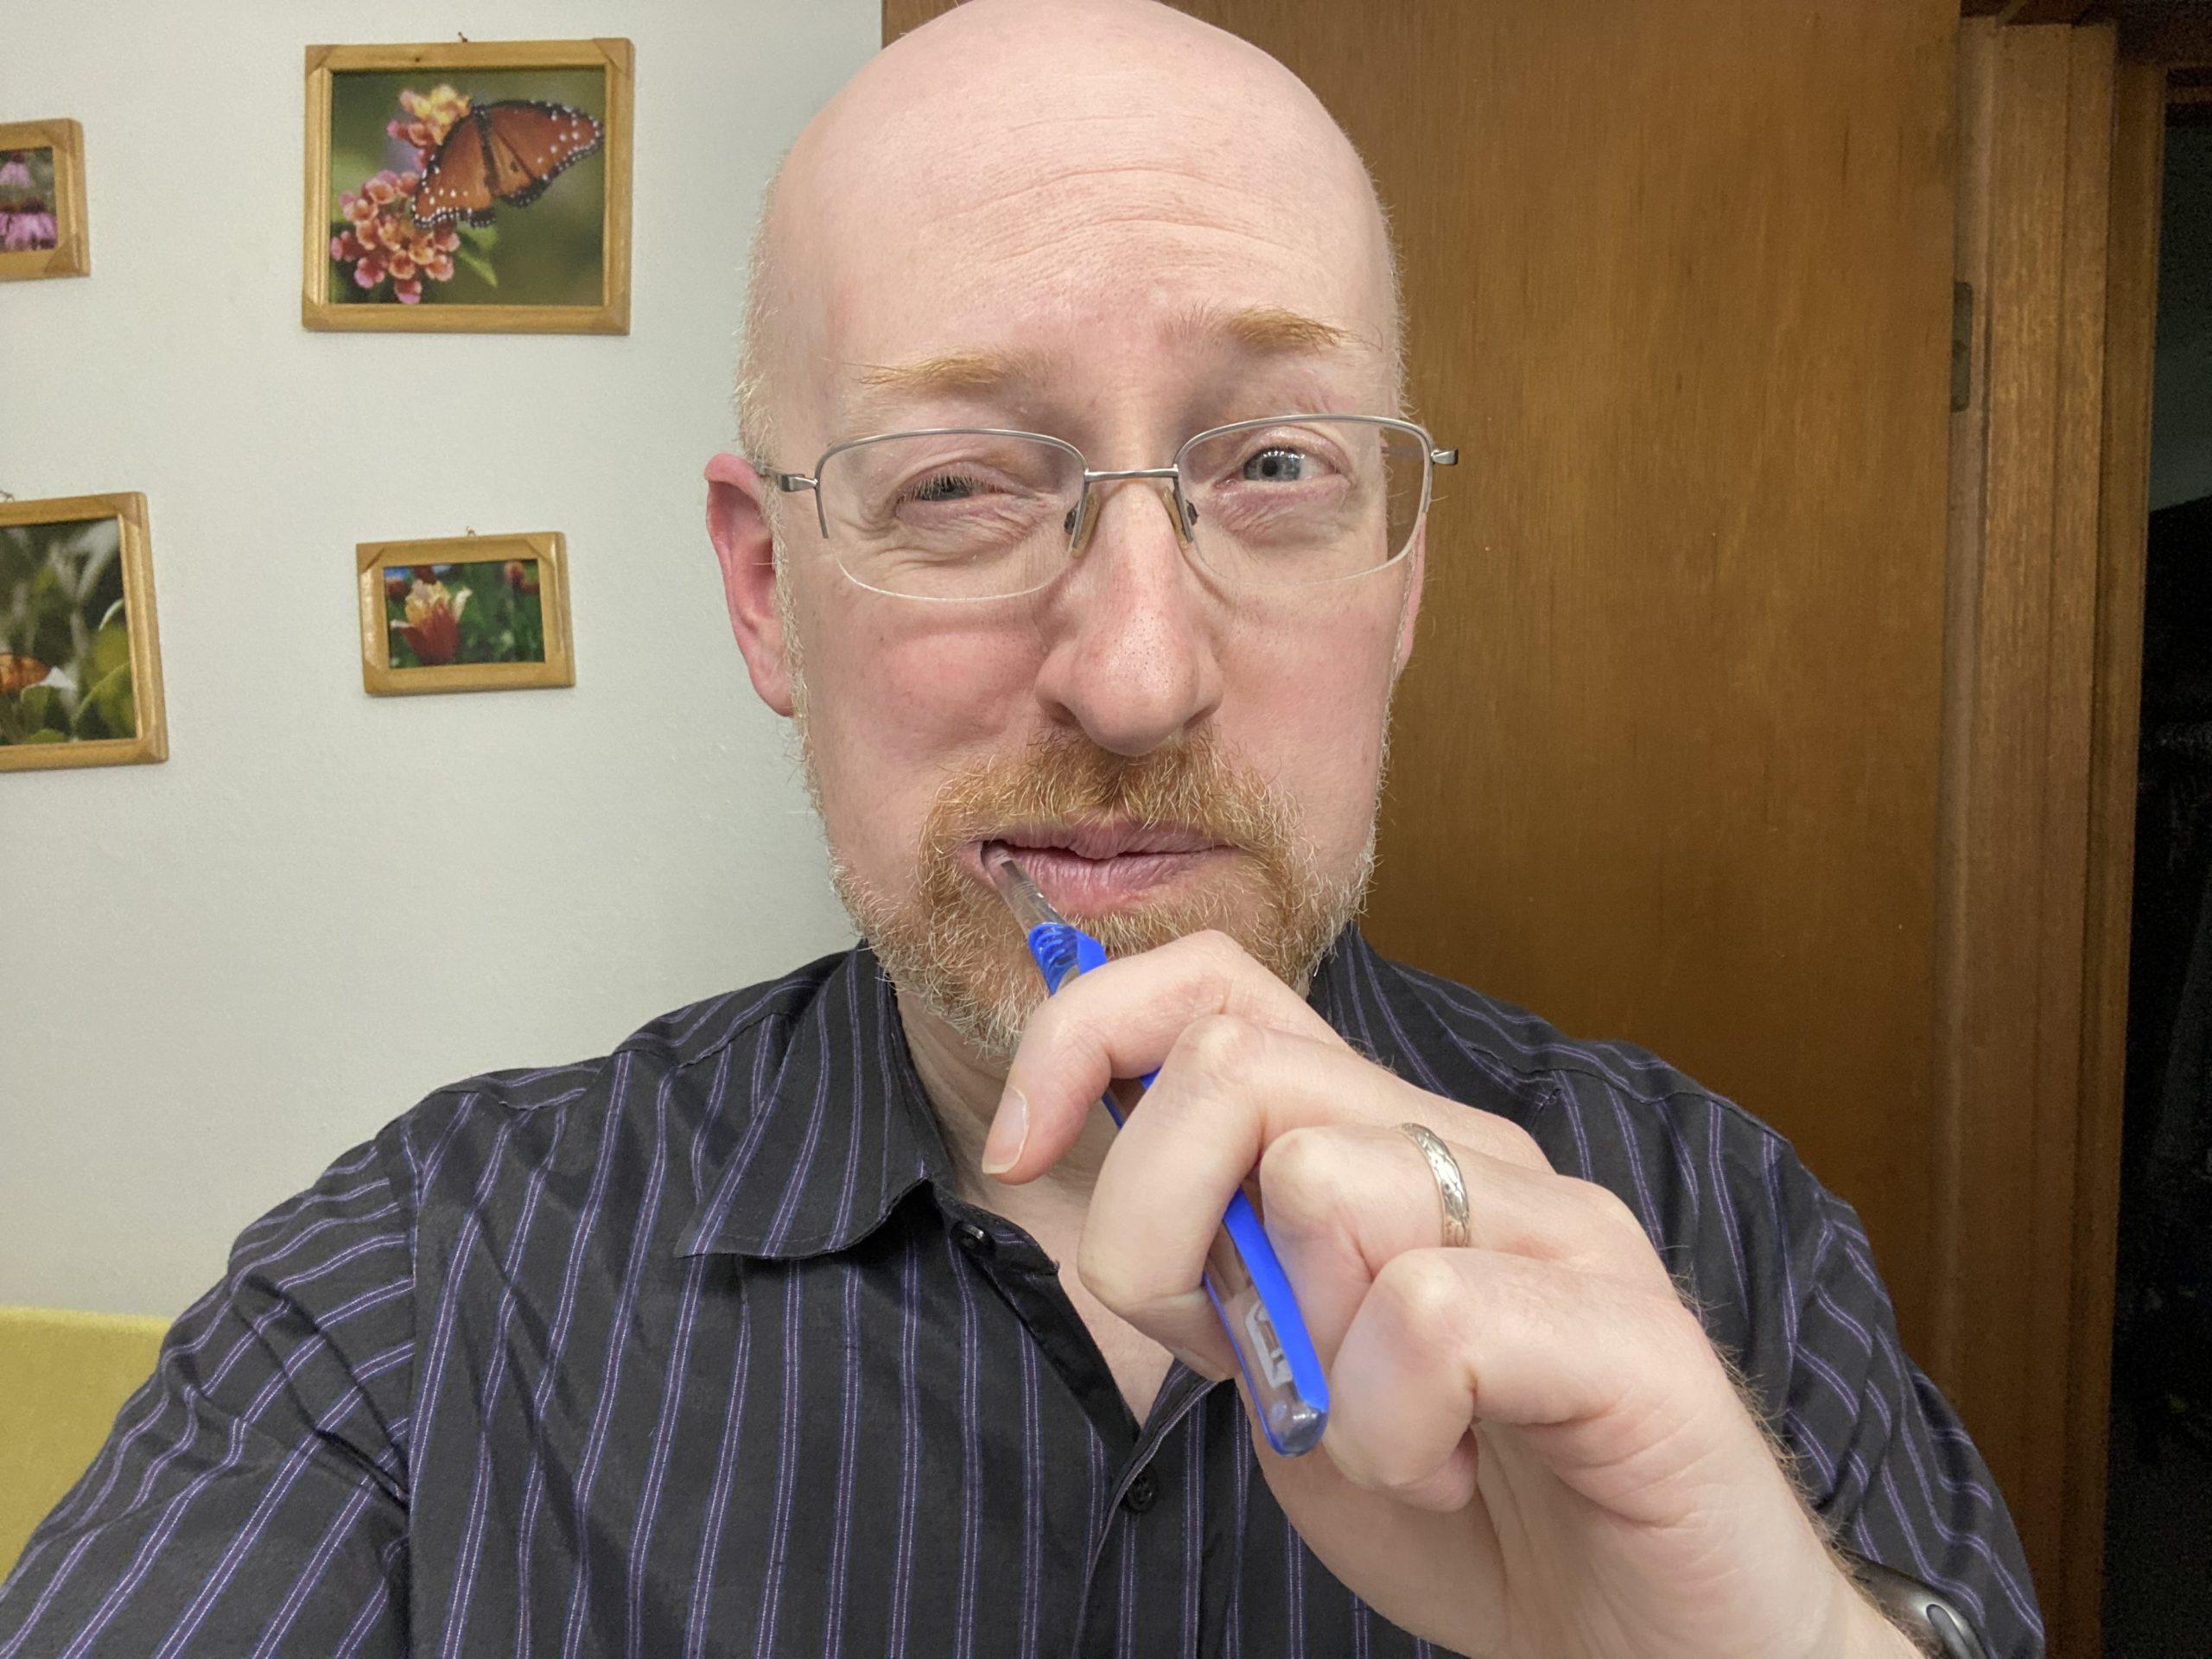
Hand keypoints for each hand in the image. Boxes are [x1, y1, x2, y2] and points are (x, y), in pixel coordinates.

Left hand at [987, 930, 1912, 1658]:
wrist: (1661, 1645)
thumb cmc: (1473, 1502)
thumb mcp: (1284, 1370)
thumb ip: (1211, 1266)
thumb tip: (1082, 1158)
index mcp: (1383, 1143)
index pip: (1214, 986)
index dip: (1084, 1036)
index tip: (1021, 1158)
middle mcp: (1471, 1152)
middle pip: (1239, 1063)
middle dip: (1158, 1224)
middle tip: (1236, 1360)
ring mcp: (1559, 1231)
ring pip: (1329, 1179)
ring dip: (1300, 1349)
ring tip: (1383, 1432)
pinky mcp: (1631, 1336)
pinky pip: (1431, 1320)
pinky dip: (1391, 1428)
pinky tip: (1445, 1470)